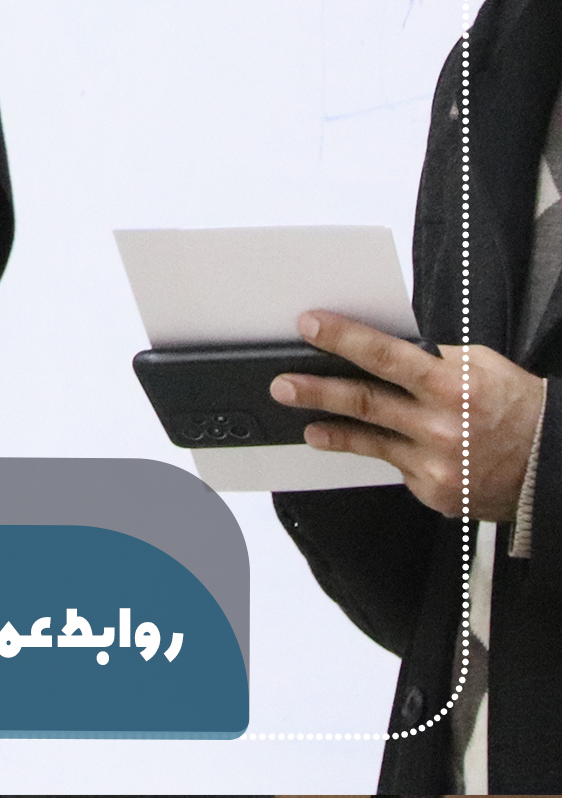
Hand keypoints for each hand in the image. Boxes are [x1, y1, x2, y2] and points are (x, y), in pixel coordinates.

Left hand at [273, 310, 547, 523]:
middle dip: (316, 390)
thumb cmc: (516, 407)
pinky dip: (381, 454)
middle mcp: (440, 425)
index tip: (308, 325)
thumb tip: (379, 348)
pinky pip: (396, 466)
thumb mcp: (479, 367)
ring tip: (304, 423)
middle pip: (364, 401)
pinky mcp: (434, 490)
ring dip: (330, 429)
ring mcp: (435, 462)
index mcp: (450, 384)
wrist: (554, 465)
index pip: (384, 354)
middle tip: (281, 383)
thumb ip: (431, 360)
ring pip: (369, 441)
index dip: (342, 338)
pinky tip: (360, 446)